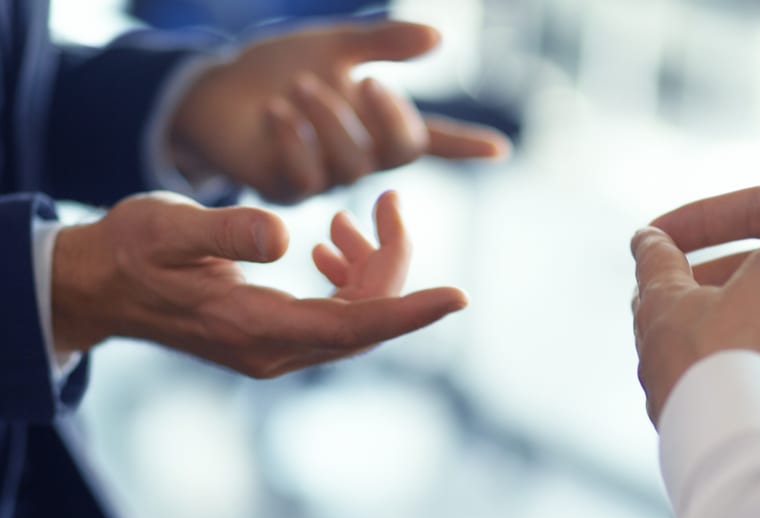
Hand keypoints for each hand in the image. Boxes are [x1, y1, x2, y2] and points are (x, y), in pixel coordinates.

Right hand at [51, 191, 466, 377]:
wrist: (103, 288)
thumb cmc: (131, 252)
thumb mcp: (167, 228)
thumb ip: (225, 230)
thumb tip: (285, 236)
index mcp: (255, 327)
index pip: (352, 325)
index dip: (409, 311)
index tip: (458, 296)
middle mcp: (275, 350)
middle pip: (365, 318)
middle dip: (393, 262)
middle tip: (390, 202)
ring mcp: (276, 349)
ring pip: (356, 317)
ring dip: (371, 267)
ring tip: (352, 217)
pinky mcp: (275, 338)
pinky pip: (335, 315)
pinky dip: (349, 278)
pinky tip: (333, 243)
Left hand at [169, 20, 509, 202]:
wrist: (211, 89)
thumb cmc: (275, 68)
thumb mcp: (332, 45)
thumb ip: (383, 44)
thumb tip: (439, 38)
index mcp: (375, 125)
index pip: (430, 139)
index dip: (465, 144)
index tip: (501, 148)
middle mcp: (357, 157)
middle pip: (395, 153)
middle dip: (387, 119)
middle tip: (366, 81)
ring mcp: (324, 177)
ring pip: (351, 165)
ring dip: (331, 121)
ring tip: (300, 86)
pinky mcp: (285, 188)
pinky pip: (304, 176)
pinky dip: (292, 141)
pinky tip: (274, 112)